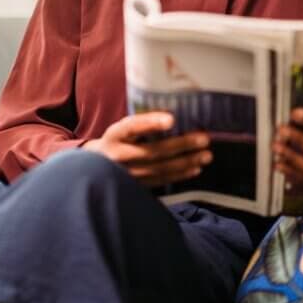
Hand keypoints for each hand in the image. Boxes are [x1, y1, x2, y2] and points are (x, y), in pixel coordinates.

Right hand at [83, 112, 212, 186]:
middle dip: (181, 145)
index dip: (151, 123)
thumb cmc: (117, 141)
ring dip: (186, 162)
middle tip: (204, 139)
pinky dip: (179, 175)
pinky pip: (161, 181)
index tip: (172, 119)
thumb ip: (142, 124)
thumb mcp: (122, 128)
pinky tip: (195, 168)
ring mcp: (126, 174)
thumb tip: (176, 116)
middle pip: (152, 151)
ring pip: (159, 169)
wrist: (96, 167)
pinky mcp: (136, 186)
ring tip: (206, 155)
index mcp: (114, 135)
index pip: (131, 127)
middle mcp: (118, 156)